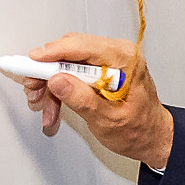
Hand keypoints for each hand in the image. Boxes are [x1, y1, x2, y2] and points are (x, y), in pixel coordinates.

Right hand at [8, 33, 173, 170]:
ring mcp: (107, 62)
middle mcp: (116, 55)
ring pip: (67, 64)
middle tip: (34, 90)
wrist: (150, 138)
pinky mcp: (99, 71)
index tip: (33, 60)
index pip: (83, 46)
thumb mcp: (108, 119)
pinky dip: (60, 89)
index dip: (54, 52)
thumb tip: (58, 80)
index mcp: (124, 60)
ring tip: (45, 107)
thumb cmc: (139, 129)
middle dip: (47, 73)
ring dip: (51, 85)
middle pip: (70, 52)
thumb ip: (82, 98)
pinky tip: (54, 108)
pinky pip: (72, 73)